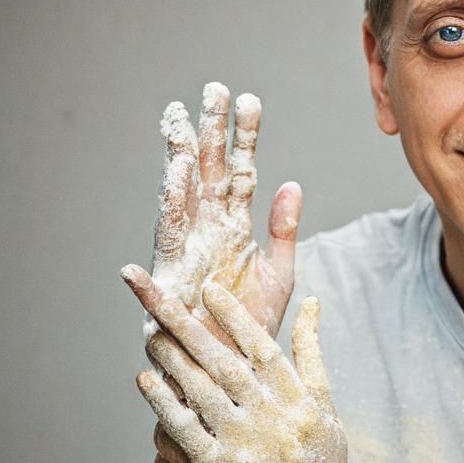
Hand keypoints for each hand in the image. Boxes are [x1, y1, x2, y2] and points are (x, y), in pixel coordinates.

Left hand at [122, 265, 351, 462]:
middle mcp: (272, 419)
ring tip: (149, 331)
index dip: (235, 316)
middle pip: (223, 361)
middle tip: (159, 295)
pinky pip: (185, 431)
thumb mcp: (327, 411)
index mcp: (300, 400)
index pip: (262, 347)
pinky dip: (164, 403)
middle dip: (188, 326)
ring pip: (200, 391)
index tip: (208, 289)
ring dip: (170, 358)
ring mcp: (244, 447)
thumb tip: (313, 304)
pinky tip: (147, 380)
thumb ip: (313, 357)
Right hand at [151, 82, 301, 340]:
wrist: (233, 373)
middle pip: (210, 172)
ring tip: (183, 124)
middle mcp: (209, 231)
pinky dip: (170, 208)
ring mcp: (189, 251)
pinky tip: (173, 176)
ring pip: (185, 194)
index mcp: (236, 227)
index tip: (249, 99)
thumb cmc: (253, 325)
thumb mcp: (280, 272)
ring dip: (184, 159)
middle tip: (212, 90)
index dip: (245, 137)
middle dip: (211, 132)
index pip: (242, 172)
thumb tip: (292, 184)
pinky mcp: (172, 277)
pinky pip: (171, 237)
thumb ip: (284, 228)